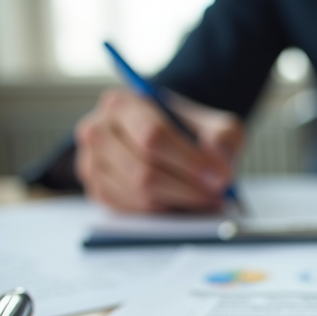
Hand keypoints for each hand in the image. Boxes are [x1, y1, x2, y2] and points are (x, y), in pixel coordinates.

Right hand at [74, 88, 244, 212]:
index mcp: (122, 104)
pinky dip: (163, 211)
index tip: (218, 176)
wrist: (167, 140)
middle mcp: (97, 131)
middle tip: (216, 194)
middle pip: (143, 171)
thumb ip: (224, 138)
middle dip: (186, 188)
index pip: (152, 135)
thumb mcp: (214, 124)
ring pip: (138, 194)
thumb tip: (219, 169)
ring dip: (178, 201)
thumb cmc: (188, 130)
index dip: (188, 161)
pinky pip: (132, 210)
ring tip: (206, 198)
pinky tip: (182, 202)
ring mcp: (92, 163)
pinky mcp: (97, 190)